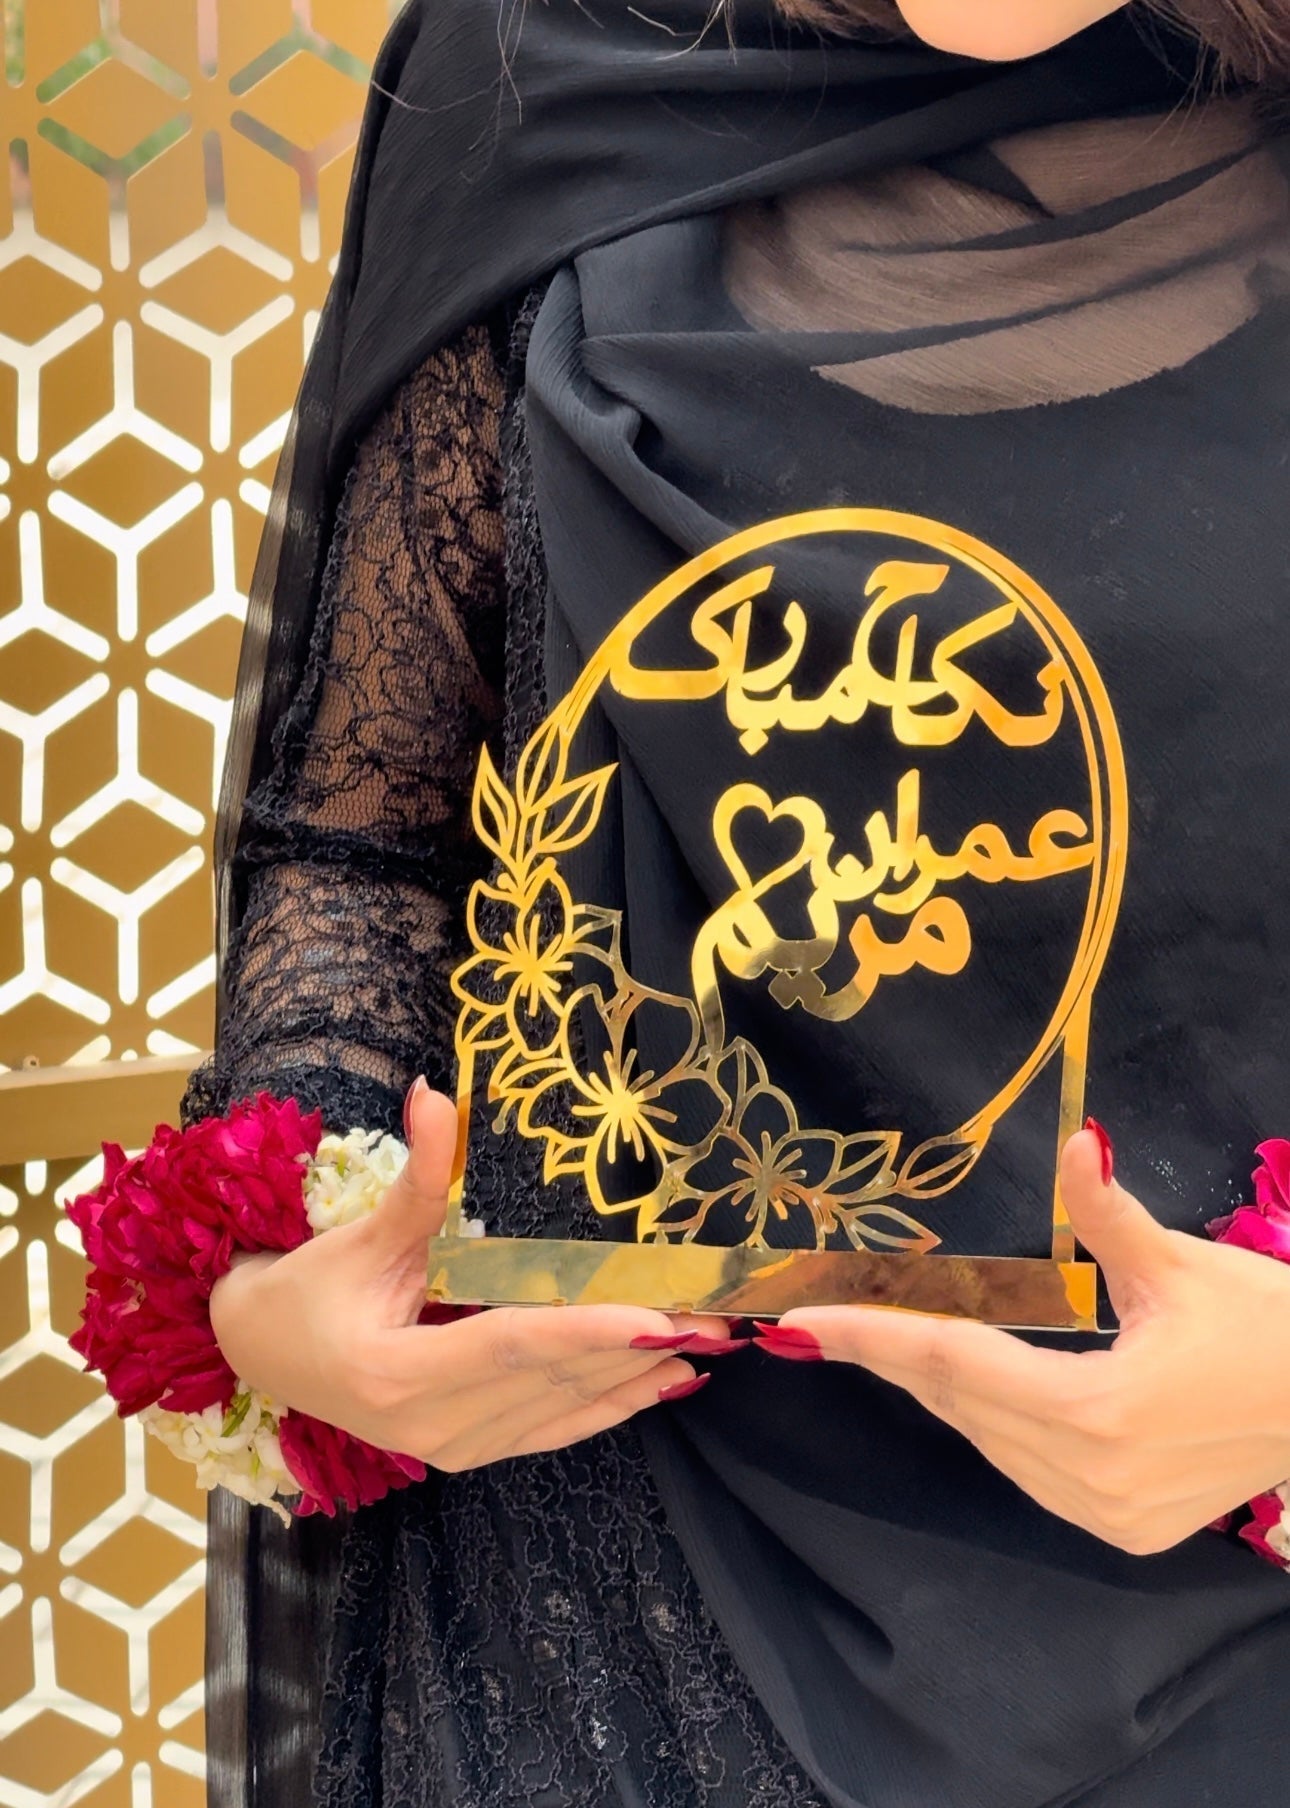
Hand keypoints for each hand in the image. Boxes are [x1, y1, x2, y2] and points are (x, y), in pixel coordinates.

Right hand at [211, 1081, 736, 1471]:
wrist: (264, 1357)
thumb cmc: (307, 1293)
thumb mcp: (360, 1235)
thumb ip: (416, 1179)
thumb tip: (435, 1094)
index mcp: (397, 1375)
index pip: (510, 1347)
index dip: (586, 1330)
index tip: (656, 1316)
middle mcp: (431, 1427)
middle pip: (552, 1380)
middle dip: (640, 1347)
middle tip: (720, 1318)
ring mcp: (453, 1447)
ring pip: (564, 1408)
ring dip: (640, 1375)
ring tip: (711, 1342)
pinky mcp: (470, 1450)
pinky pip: (554, 1428)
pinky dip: (612, 1404)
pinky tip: (665, 1382)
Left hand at [770, 1127, 1289, 1553]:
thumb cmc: (1268, 1328)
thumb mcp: (1183, 1267)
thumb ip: (1108, 1213)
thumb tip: (1076, 1139)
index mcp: (1097, 1411)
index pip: (953, 1361)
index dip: (872, 1335)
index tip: (800, 1322)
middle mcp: (1091, 1477)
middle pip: (961, 1402)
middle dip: (892, 1354)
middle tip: (828, 1316)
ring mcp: (1106, 1513)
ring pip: (988, 1440)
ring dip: (940, 1386)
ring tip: (888, 1336)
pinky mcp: (1124, 1529)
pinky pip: (1027, 1469)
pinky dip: (991, 1421)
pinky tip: (973, 1382)